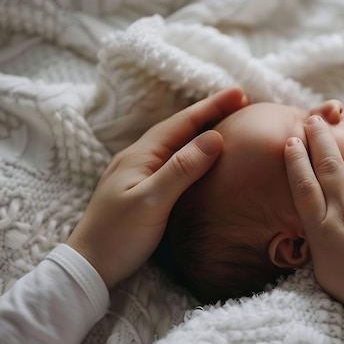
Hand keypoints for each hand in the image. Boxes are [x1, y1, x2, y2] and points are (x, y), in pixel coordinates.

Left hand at [67, 87, 247, 288]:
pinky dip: (192, 150)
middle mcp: (139, 157)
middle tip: (239, 103)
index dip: (212, 106)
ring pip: (176, 142)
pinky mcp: (142, 188)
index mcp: (141, 155)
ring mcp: (139, 172)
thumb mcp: (152, 201)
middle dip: (210, 113)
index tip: (240, 93)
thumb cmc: (119, 236)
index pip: (183, 122)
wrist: (88, 266)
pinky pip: (173, 159)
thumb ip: (182, 169)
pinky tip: (201, 156)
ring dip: (201, 129)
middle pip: (179, 127)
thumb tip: (214, 138)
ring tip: (226, 123)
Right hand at [284, 115, 343, 307]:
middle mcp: (343, 211)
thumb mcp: (323, 266)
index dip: (295, 160)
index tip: (291, 141)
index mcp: (320, 227)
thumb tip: (318, 230)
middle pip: (328, 166)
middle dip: (320, 139)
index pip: (303, 185)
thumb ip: (320, 241)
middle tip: (315, 121)